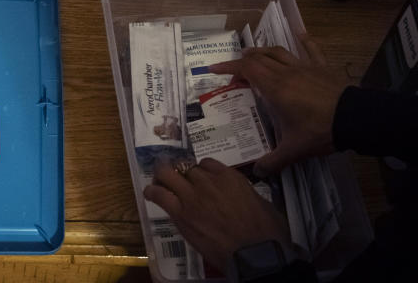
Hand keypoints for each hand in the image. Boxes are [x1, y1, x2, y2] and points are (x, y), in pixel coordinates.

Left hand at [143, 157, 290, 271]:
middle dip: (180, 171)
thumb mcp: (263, 203)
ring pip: (168, 174)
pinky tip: (150, 193)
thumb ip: (246, 194)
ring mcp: (192, 195)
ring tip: (158, 180)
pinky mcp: (181, 213)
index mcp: (230, 176)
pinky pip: (160, 195)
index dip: (201, 170)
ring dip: (162, 176)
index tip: (200, 177)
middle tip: (176, 176)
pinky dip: (152, 192)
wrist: (256, 254)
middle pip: (186, 168)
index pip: (207, 163)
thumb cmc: (267, 232)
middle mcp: (208, 181)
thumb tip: (243, 197)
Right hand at [210, 35, 347, 175]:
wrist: (355, 119)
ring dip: (263, 51)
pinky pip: (311, 49)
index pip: (246, 69)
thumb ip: (272, 161)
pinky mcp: (322, 67)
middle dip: (242, 61)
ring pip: (278, 52)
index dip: (228, 67)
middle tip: (235, 72)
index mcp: (274, 88)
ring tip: (254, 54)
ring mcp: (304, 67)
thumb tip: (256, 173)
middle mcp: (285, 72)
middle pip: (259, 58)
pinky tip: (300, 33)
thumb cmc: (319, 131)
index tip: (214, 70)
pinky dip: (304, 40)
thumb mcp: (294, 150)